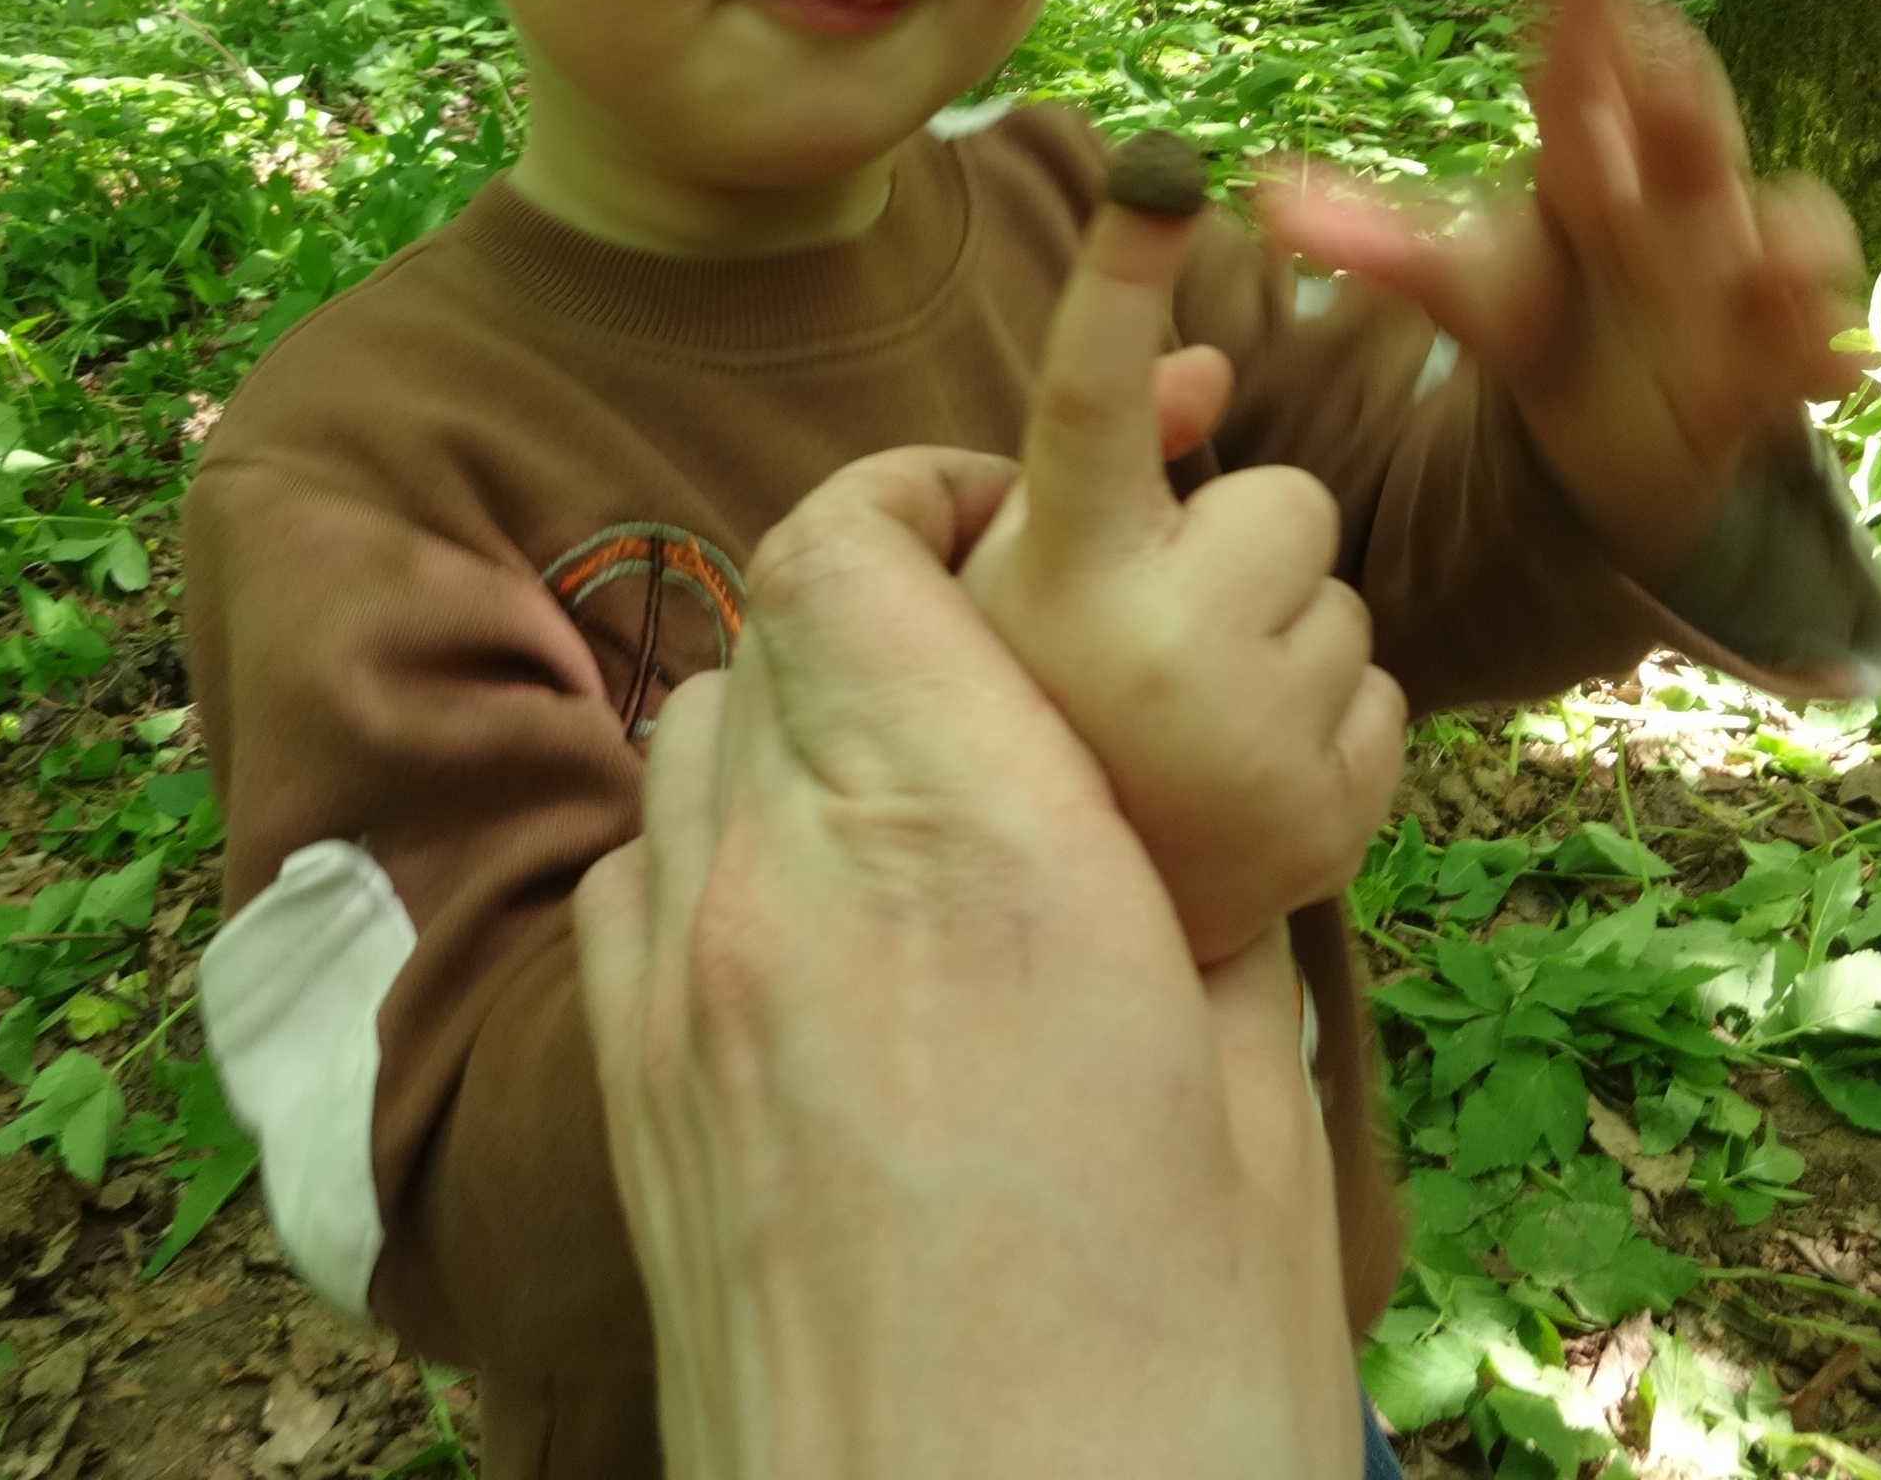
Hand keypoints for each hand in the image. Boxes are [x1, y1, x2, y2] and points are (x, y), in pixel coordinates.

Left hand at [576, 447, 1362, 1479]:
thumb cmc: (1162, 1389)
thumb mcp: (1251, 1109)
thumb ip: (1195, 917)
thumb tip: (1171, 833)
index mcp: (978, 856)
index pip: (853, 553)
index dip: (924, 490)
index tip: (1013, 514)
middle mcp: (787, 888)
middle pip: (772, 622)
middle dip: (884, 592)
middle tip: (995, 648)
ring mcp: (678, 995)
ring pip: (693, 733)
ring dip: (794, 707)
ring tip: (912, 776)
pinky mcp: (630, 1103)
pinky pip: (639, 874)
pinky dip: (715, 837)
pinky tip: (811, 914)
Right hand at [959, 189, 1406, 963]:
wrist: (1075, 921)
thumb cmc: (1044, 696)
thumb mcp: (1030, 567)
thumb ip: (1113, 446)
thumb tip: (1208, 375)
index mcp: (1061, 575)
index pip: (1089, 399)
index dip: (1118, 280)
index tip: (1158, 172)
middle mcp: (1157, 655)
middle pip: (1289, 501)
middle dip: (1247, 548)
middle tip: (1172, 633)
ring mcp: (1254, 745)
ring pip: (1346, 600)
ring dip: (1289, 640)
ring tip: (1205, 716)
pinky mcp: (1334, 822)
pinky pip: (1383, 693)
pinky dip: (1329, 723)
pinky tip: (1252, 772)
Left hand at [1261, 0, 1863, 584]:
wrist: (1607, 434)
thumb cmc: (1544, 323)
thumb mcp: (1460, 285)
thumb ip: (1374, 241)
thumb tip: (1262, 197)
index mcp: (1590, 152)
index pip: (1581, 39)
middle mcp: (1671, 188)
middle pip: (1686, 109)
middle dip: (1676, 83)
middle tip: (1650, 42)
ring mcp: (1728, 263)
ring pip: (1778, 218)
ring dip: (1779, 227)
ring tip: (1763, 247)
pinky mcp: (1768, 356)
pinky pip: (1811, 339)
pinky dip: (1821, 344)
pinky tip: (1829, 362)